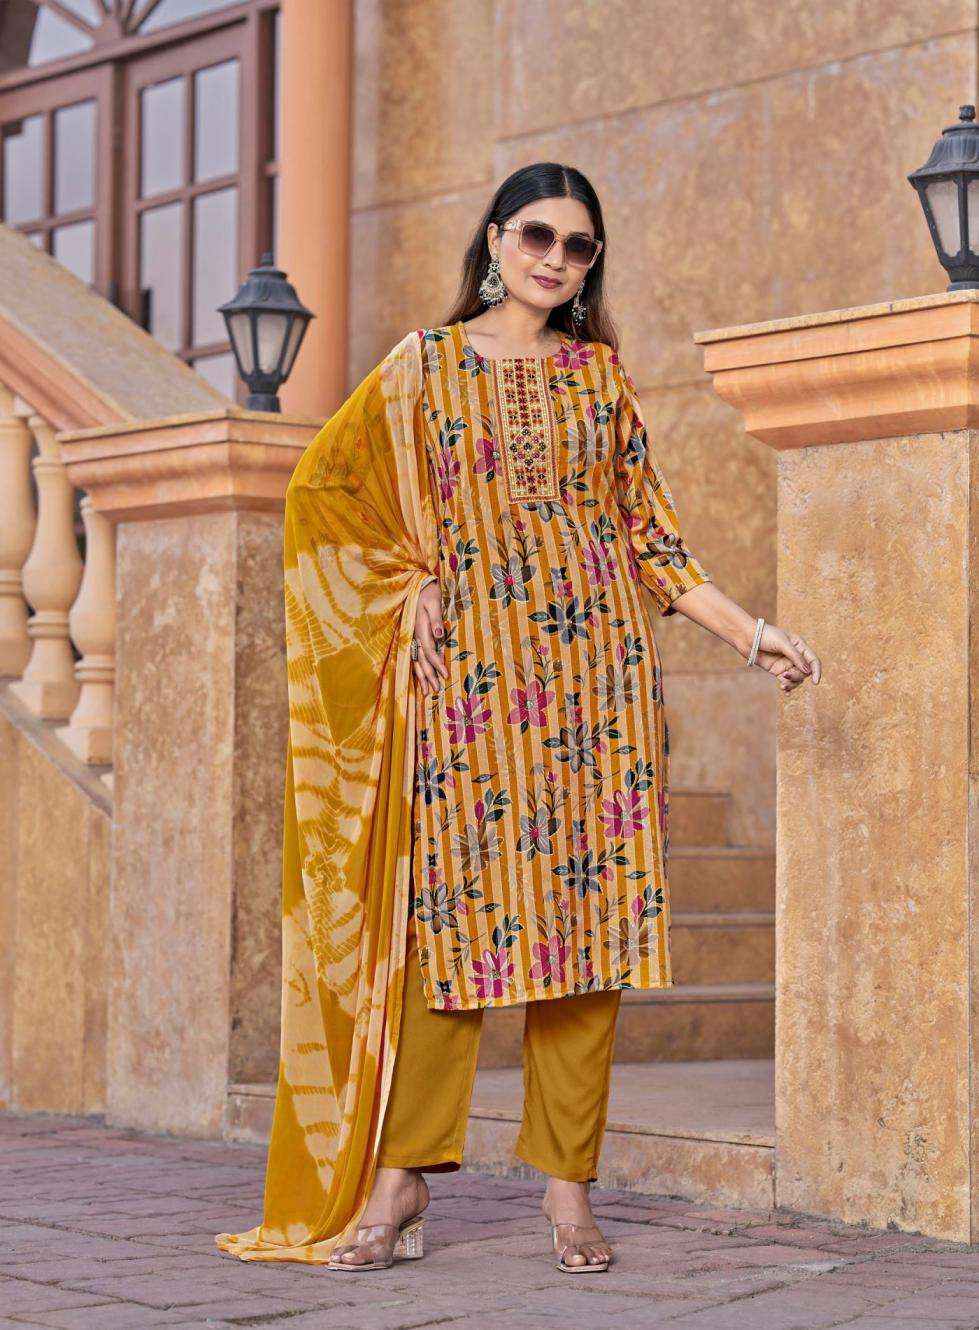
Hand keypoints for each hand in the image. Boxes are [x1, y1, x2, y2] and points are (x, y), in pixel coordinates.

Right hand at [412, 581, 447, 695]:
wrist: (417, 585)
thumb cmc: (428, 592)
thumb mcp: (434, 602)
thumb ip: (436, 619)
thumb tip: (439, 635)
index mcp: (420, 628)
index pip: (429, 651)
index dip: (437, 664)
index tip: (445, 676)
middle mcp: (414, 635)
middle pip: (421, 660)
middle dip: (428, 676)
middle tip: (436, 690)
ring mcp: (412, 636)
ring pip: (416, 660)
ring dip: (421, 676)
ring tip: (426, 691)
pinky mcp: (413, 636)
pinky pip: (415, 655)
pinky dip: (418, 667)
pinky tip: (420, 677)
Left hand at [749, 624, 820, 692]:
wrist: (747, 638)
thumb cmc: (766, 636)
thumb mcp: (783, 643)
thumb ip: (795, 657)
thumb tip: (808, 671)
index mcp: (800, 646)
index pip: (813, 660)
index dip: (817, 671)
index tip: (816, 682)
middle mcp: (795, 656)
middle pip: (804, 672)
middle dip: (798, 676)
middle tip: (786, 675)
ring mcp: (786, 664)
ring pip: (796, 678)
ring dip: (792, 683)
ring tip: (783, 684)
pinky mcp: (777, 671)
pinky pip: (786, 681)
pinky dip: (787, 687)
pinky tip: (786, 693)